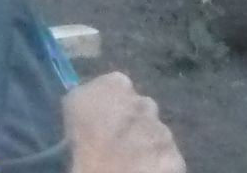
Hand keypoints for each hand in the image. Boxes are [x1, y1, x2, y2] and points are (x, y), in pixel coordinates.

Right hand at [65, 73, 184, 172]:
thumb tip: (95, 93)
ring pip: (156, 132)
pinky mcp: (174, 154)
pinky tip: (143, 165)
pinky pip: (166, 155)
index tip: (105, 114)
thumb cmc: (84, 135)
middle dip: (134, 119)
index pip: (118, 84)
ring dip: (147, 140)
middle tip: (120, 136)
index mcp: (118, 83)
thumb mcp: (72, 103)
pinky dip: (157, 160)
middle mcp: (145, 101)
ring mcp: (163, 129)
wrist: (109, 169)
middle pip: (142, 106)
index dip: (112, 100)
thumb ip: (88, 92)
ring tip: (131, 154)